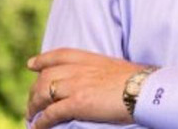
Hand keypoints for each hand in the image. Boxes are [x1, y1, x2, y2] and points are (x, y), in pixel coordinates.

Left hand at [25, 48, 142, 128]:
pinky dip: (41, 122)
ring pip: (42, 94)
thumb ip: (103, 72)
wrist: (145, 90)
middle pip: (46, 77)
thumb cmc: (139, 82)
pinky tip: (38, 127)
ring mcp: (76, 85)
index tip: (31, 64)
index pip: (61, 55)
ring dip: (33, 107)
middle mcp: (79, 70)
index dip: (43, 59)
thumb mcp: (118, 69)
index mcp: (91, 59)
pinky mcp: (77, 103)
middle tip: (32, 103)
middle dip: (34, 91)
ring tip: (31, 117)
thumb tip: (100, 81)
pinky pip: (50, 113)